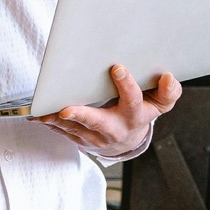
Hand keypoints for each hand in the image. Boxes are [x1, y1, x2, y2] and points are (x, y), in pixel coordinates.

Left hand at [37, 66, 179, 158]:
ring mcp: (97, 137)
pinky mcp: (82, 141)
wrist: (129, 141)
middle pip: (98, 122)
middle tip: (65, 109)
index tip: (118, 68)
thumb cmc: (142, 113)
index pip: (133, 100)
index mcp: (135, 116)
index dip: (127, 85)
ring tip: (43, 110)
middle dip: (81, 115)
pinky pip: (64, 132)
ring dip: (58, 120)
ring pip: (75, 129)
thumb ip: (168, 92)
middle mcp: (115, 128)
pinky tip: (40, 115)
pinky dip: (52, 124)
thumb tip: (169, 77)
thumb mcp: (160, 104)